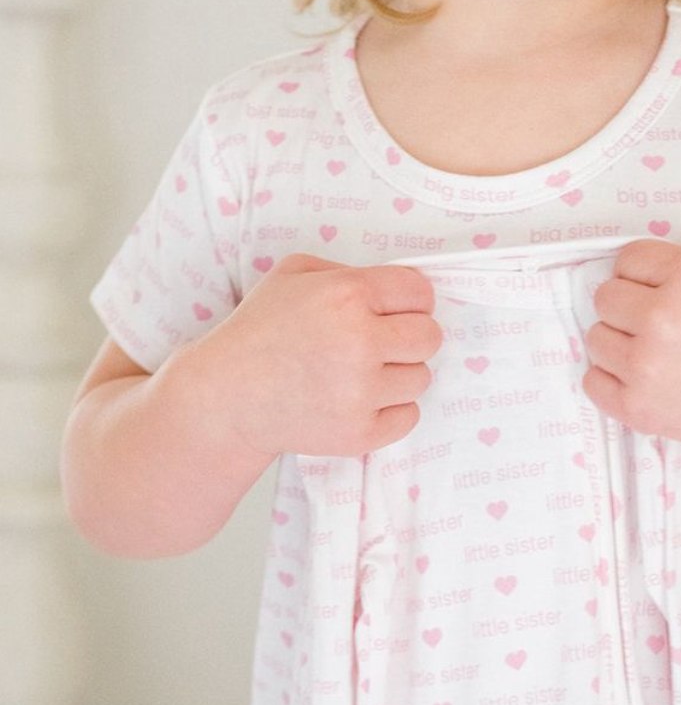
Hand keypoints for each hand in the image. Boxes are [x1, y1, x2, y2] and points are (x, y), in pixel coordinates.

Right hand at [185, 254, 441, 459]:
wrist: (226, 397)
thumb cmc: (260, 329)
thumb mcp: (294, 273)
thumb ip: (349, 271)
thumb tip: (396, 289)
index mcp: (347, 294)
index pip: (420, 292)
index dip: (408, 300)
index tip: (391, 310)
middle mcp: (360, 341)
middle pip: (430, 336)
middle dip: (409, 336)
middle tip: (378, 342)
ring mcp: (361, 392)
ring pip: (422, 377)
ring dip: (398, 374)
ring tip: (360, 372)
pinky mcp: (360, 433)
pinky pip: (409, 416)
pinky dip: (390, 410)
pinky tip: (358, 399)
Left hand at [583, 240, 680, 465]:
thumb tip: (648, 264)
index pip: (627, 258)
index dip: (642, 273)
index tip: (656, 289)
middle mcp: (661, 316)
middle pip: (605, 297)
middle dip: (628, 306)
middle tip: (658, 322)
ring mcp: (645, 365)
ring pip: (595, 337)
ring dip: (619, 342)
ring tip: (655, 352)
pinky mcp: (637, 406)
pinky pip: (592, 381)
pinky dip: (611, 380)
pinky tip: (642, 377)